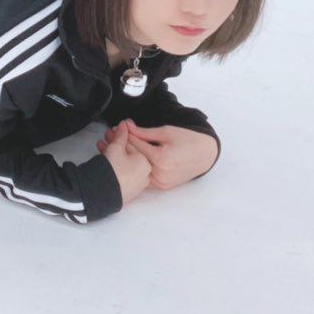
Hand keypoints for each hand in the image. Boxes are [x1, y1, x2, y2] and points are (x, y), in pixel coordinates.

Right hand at [97, 121, 152, 206]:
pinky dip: (116, 165)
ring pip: (125, 164)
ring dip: (113, 153)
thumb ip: (121, 134)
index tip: (115, 129)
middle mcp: (145, 174)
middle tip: (106, 137)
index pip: (134, 144)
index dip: (122, 134)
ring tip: (101, 146)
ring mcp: (137, 184)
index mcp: (146, 163)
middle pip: (129, 154)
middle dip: (116, 144)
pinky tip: (105, 158)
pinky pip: (123, 173)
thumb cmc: (113, 170)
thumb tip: (124, 125)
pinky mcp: (128, 191)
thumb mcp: (116, 146)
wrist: (102, 193)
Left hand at [98, 120, 217, 189]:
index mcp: (161, 159)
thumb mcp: (166, 132)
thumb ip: (145, 132)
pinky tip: (125, 160)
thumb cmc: (188, 140)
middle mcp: (159, 174)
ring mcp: (160, 182)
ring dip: (124, 158)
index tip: (115, 127)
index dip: (125, 134)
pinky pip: (143, 177)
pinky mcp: (161, 186)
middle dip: (120, 146)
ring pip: (136, 169)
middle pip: (133, 158)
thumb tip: (127, 126)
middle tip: (108, 136)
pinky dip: (135, 168)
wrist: (205, 155)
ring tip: (110, 147)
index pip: (136, 145)